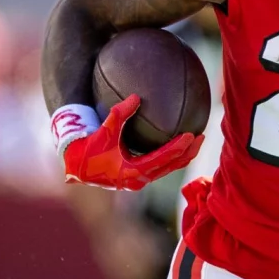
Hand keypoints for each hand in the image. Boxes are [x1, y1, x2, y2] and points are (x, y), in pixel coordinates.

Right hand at [57, 96, 201, 190]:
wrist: (76, 168)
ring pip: (168, 168)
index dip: (178, 147)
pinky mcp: (137, 177)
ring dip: (183, 156)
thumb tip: (136, 97)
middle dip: (188, 152)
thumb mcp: (103, 132)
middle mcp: (139, 180)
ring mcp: (139, 180)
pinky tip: (178, 143)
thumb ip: (119, 114)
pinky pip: (160, 167)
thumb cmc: (88, 151)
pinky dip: (171, 156)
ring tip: (196, 140)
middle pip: (171, 166)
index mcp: (133, 172)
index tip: (191, 135)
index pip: (163, 159)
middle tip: (202, 136)